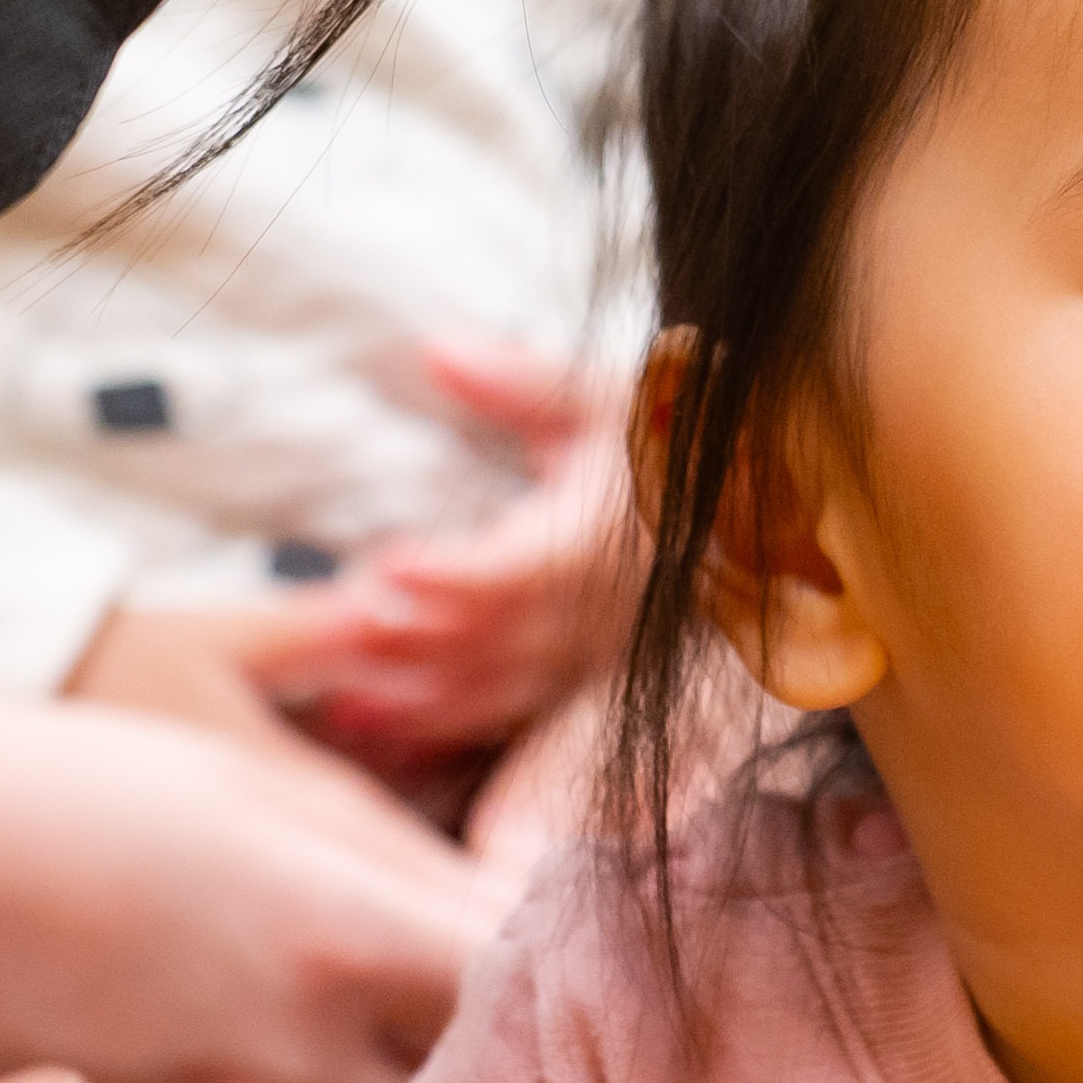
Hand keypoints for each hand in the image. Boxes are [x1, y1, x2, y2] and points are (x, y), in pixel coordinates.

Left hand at [231, 333, 646, 772]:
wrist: (744, 518)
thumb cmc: (661, 446)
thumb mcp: (605, 397)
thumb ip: (524, 379)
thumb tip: (439, 347)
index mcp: (601, 536)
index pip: (525, 564)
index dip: (455, 572)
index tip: (386, 566)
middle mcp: (597, 610)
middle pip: (498, 638)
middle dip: (415, 640)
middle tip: (338, 630)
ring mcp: (588, 660)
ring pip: (499, 691)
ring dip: (420, 700)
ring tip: (344, 703)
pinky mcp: (577, 688)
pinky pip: (507, 723)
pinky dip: (444, 733)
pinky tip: (383, 735)